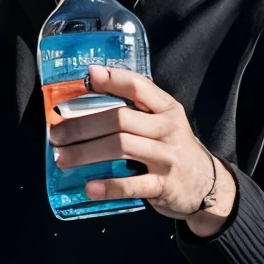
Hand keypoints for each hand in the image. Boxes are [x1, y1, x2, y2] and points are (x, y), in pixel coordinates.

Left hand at [47, 64, 236, 234]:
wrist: (207, 185)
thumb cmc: (173, 149)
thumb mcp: (164, 122)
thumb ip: (136, 108)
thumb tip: (89, 85)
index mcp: (167, 109)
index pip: (139, 86)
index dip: (112, 80)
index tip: (87, 76)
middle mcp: (168, 129)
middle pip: (119, 119)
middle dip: (82, 125)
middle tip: (56, 134)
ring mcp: (166, 158)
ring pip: (120, 147)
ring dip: (86, 152)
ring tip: (62, 158)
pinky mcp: (163, 186)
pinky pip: (132, 185)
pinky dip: (108, 186)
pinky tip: (88, 187)